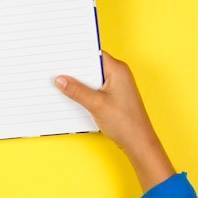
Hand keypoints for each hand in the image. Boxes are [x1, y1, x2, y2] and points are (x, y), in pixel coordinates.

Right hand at [55, 51, 174, 191]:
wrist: (138, 142)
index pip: (93, 54)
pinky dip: (85, 92)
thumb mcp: (96, 104)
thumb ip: (77, 91)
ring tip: (64, 87)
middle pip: (91, 67)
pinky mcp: (113, 96)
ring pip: (92, 79)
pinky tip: (74, 98)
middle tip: (58, 73)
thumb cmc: (125, 123)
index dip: (77, 56)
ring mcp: (116, 86)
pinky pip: (95, 89)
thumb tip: (61, 80)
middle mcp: (118, 74)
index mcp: (118, 70)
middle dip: (76, 71)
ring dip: (80, 84)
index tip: (61, 58)